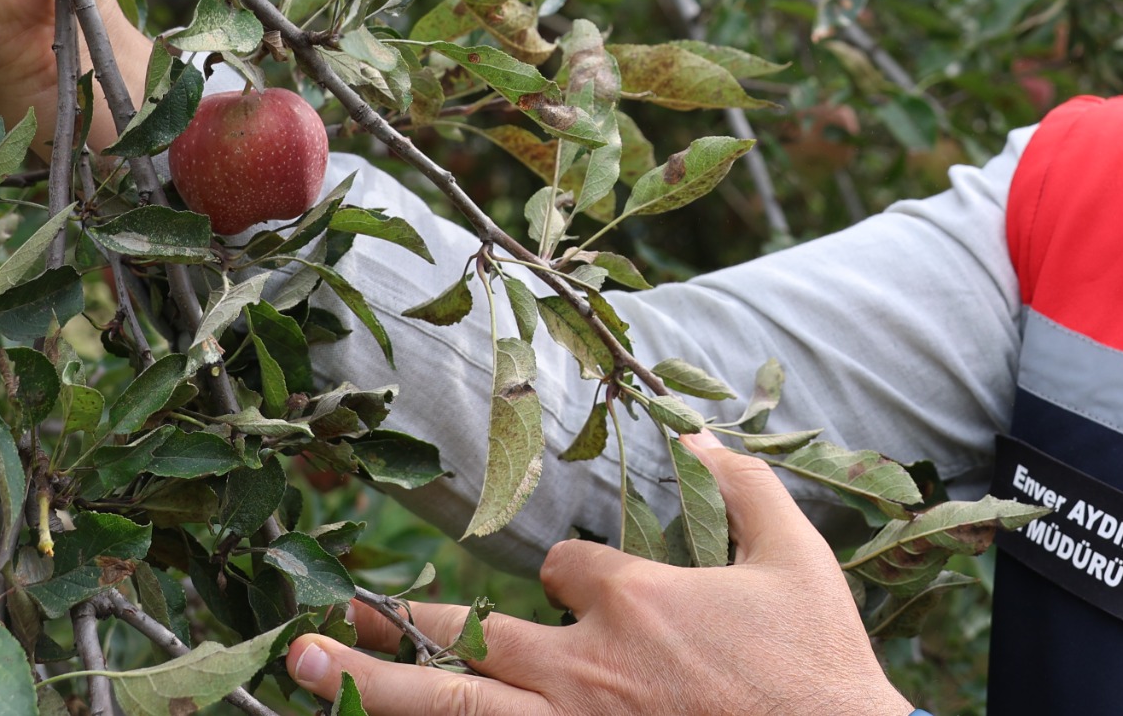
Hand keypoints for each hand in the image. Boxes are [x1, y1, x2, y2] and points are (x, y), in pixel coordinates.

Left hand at [286, 434, 913, 715]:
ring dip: (369, 686)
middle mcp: (582, 666)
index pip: (566, 569)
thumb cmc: (820, 668)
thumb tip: (696, 433)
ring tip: (302, 668)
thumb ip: (743, 488)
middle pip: (465, 639)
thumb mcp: (797, 558)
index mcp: (633, 598)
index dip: (576, 578)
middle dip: (394, 626)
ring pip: (449, 706)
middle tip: (321, 624)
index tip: (602, 596)